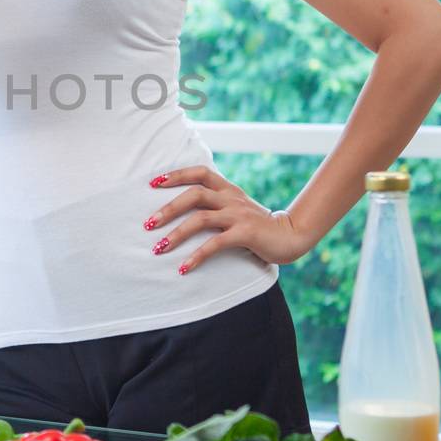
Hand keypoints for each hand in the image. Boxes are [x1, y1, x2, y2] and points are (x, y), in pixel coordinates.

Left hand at [142, 166, 312, 272]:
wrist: (292, 235)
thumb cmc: (259, 225)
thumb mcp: (237, 208)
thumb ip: (217, 204)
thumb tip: (185, 209)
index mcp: (228, 189)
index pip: (199, 172)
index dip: (176, 175)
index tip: (153, 183)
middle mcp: (231, 198)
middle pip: (194, 194)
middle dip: (168, 208)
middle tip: (147, 224)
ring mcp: (238, 215)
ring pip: (200, 218)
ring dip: (176, 233)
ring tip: (158, 248)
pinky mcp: (246, 233)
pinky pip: (215, 243)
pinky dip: (197, 256)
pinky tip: (183, 268)